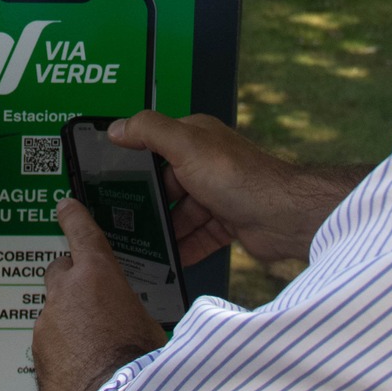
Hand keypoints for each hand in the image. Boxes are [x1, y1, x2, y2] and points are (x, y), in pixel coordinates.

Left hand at [35, 198, 166, 390]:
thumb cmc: (140, 364)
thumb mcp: (149, 325)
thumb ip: (130, 310)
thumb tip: (131, 319)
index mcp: (98, 276)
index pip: (82, 233)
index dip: (74, 217)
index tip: (65, 207)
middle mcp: (66, 294)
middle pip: (61, 271)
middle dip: (72, 280)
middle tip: (91, 299)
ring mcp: (46, 324)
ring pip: (54, 314)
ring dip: (69, 323)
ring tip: (93, 349)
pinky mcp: (37, 355)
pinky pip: (48, 345)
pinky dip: (61, 351)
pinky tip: (81, 370)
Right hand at [107, 112, 360, 266]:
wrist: (284, 215)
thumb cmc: (238, 176)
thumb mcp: (186, 145)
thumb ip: (149, 131)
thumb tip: (116, 128)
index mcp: (196, 138)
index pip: (156, 144)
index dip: (132, 160)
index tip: (106, 179)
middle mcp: (206, 163)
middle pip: (165, 184)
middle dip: (145, 203)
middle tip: (116, 221)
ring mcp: (217, 195)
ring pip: (181, 214)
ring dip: (163, 231)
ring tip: (135, 246)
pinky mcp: (228, 223)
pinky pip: (198, 237)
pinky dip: (183, 249)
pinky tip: (164, 262)